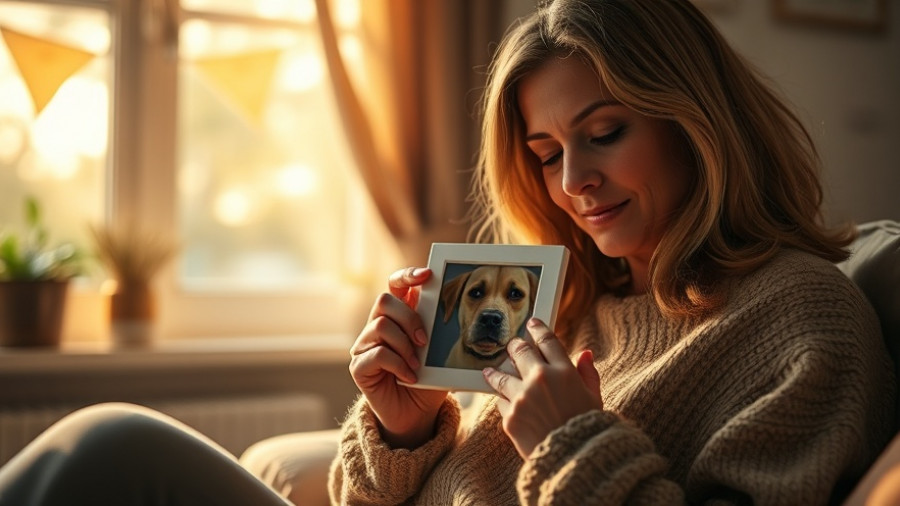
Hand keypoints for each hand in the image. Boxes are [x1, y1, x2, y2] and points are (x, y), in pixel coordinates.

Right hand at [350, 267, 447, 448]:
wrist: (415, 415)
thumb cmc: (427, 381)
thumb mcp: (438, 354)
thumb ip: (438, 332)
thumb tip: (456, 309)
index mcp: (398, 317)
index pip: (395, 285)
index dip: (407, 275)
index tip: (427, 275)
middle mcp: (377, 326)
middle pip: (385, 300)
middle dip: (409, 318)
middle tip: (424, 341)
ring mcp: (364, 345)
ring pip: (381, 325)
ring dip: (405, 345)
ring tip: (417, 364)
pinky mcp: (359, 366)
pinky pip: (377, 353)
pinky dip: (398, 365)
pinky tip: (409, 377)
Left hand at [483, 318, 602, 458]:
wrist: (574, 464)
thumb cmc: (588, 430)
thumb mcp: (595, 399)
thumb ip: (588, 373)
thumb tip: (585, 353)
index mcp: (565, 372)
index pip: (547, 340)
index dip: (537, 329)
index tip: (532, 324)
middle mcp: (541, 380)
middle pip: (519, 350)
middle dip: (515, 346)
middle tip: (512, 346)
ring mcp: (522, 398)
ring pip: (501, 374)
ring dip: (496, 370)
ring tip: (491, 370)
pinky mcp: (509, 417)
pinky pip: (500, 400)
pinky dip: (502, 398)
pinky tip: (503, 398)